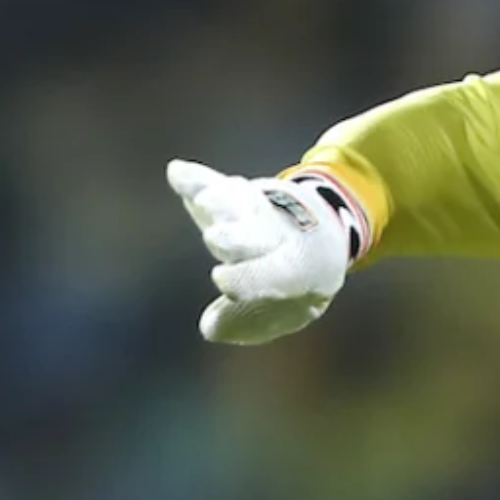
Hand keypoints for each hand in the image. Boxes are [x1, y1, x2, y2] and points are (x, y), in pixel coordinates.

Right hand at [166, 159, 350, 344]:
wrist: (323, 235)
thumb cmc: (298, 286)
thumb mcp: (287, 311)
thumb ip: (248, 322)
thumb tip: (210, 328)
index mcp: (299, 269)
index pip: (275, 275)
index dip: (249, 278)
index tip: (220, 279)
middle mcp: (280, 237)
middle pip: (256, 235)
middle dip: (237, 237)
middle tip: (216, 238)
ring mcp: (261, 211)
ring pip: (239, 204)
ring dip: (219, 200)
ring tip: (202, 196)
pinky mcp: (240, 194)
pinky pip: (216, 184)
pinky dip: (195, 179)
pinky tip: (176, 171)